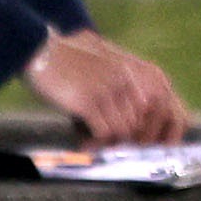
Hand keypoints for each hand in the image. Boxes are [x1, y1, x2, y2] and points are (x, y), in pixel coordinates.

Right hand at [23, 27, 188, 145]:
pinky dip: (98, 143)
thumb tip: (126, 127)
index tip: (144, 147)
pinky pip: (104, 133)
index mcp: (133, 72)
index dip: (153, 132)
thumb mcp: (104, 72)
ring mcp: (109, 91)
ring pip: (124, 131)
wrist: (41, 51)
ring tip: (94, 144)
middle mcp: (125, 80)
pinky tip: (85, 142)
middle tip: (112, 149)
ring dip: (111, 143)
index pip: (159, 108)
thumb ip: (118, 93)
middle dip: (129, 141)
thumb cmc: (69, 64)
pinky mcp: (89, 102)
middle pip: (141, 123)